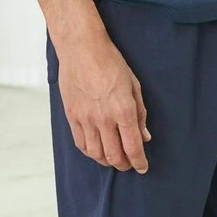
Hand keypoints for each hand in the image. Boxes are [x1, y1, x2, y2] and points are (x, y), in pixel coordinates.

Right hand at [57, 30, 150, 173]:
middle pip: (115, 156)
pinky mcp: (72, 116)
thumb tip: (144, 136)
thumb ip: (139, 113)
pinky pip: (81, 144)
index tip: (142, 167)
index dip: (139, 161)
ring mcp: (86, 119)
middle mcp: (104, 118)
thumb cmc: (111, 62)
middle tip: (130, 164)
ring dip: (107, 161)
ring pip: (96, 154)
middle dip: (125, 165)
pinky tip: (97, 151)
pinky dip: (91, 152)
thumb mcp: (134, 85)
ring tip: (114, 159)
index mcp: (123, 110)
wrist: (82, 49)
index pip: (133, 147)